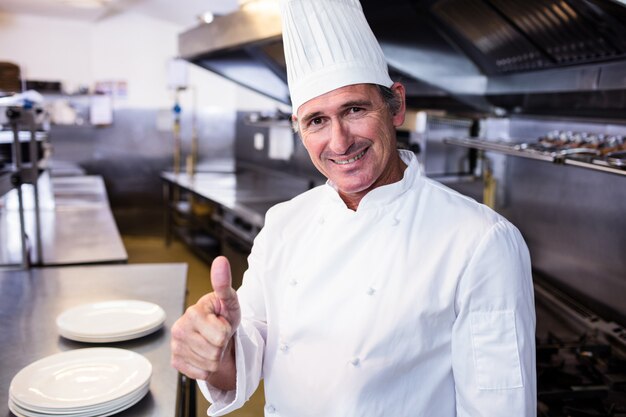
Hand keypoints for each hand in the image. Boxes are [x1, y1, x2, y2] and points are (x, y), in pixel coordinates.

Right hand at [171, 256, 240, 385]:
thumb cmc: (222, 315)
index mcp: (192, 312)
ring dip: (216, 356)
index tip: (221, 322)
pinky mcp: (176, 361)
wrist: (215, 332)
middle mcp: (179, 329)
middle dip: (221, 345)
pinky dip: (207, 367)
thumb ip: (224, 283)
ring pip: (209, 364)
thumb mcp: (229, 300)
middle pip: (215, 351)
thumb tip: (220, 261)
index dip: (227, 330)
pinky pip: (201, 373)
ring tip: (212, 342)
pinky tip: (204, 353)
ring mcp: (176, 346)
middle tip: (218, 334)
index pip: (221, 335)